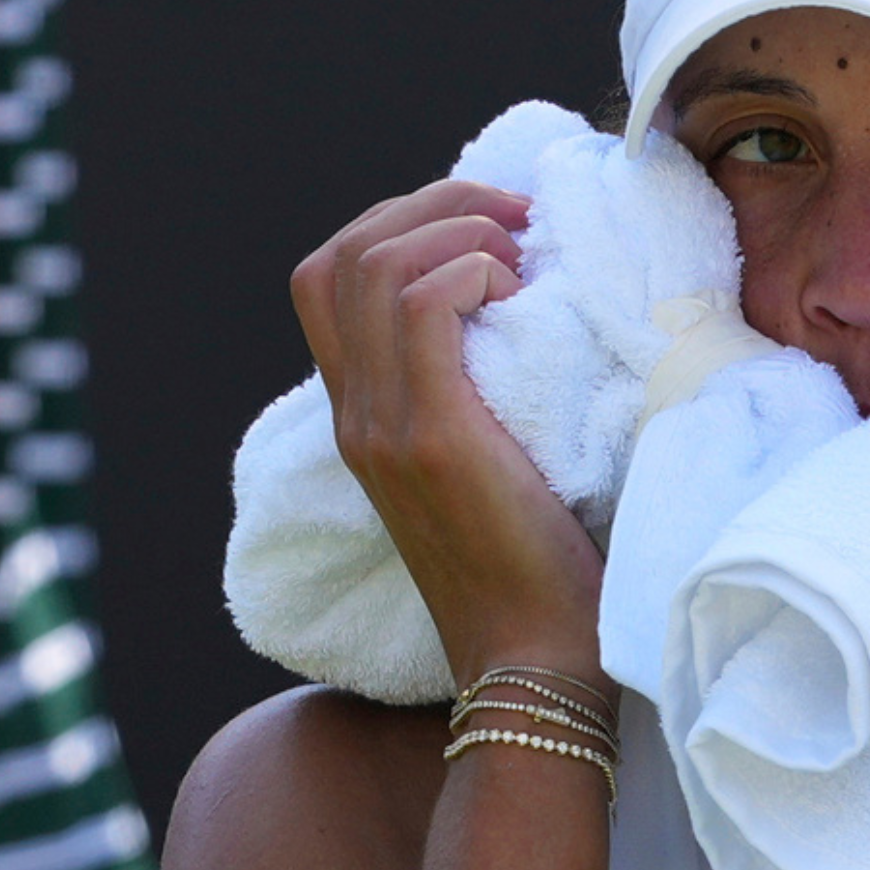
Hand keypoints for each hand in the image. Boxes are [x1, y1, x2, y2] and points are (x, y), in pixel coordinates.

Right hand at [291, 179, 608, 689]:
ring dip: (457, 232)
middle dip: (431, 205)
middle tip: (516, 221)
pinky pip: (425, 304)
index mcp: (364, 415)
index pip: (328, 277)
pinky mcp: (432, 437)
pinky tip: (521, 297)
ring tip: (521, 264)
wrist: (536, 664)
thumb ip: (480, 397)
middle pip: (337, 252)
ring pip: (373, 262)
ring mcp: (384, 425)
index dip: (402, 223)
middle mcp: (356, 414)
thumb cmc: (541, 568)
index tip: (494, 230)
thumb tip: (535, 314)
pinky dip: (473, 270)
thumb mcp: (492, 466)